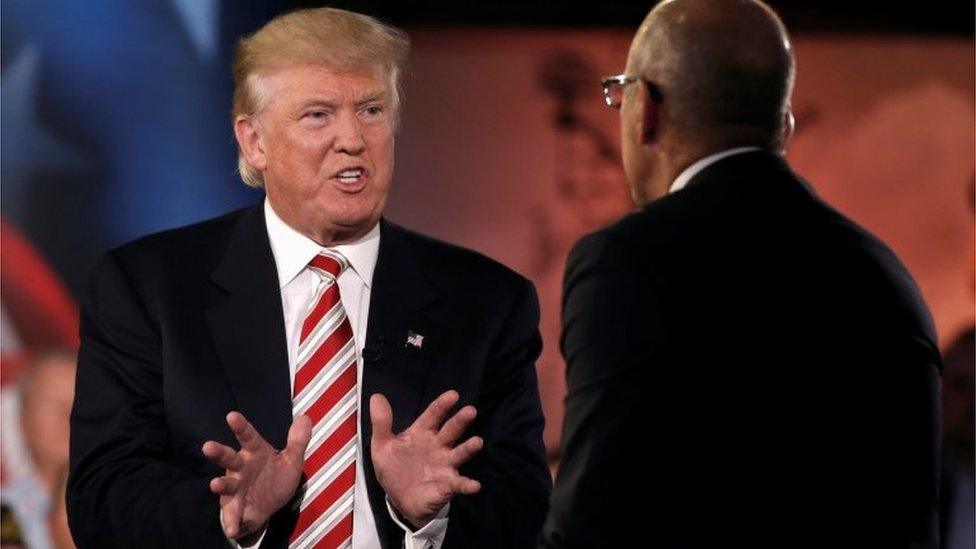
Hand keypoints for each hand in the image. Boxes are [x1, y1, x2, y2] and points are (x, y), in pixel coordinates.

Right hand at [202, 412, 311, 540]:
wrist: (270, 505)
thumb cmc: (275, 476)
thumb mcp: (291, 460)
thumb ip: (297, 441)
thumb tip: (305, 418)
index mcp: (255, 452)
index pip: (248, 437)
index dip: (240, 426)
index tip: (232, 416)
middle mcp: (241, 468)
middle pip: (229, 458)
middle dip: (218, 452)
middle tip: (207, 446)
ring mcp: (236, 489)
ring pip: (226, 485)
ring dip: (220, 485)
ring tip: (215, 485)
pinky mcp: (236, 508)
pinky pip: (233, 515)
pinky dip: (232, 522)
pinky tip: (233, 528)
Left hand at [370, 390, 482, 528]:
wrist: (398, 499)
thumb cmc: (394, 468)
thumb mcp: (382, 446)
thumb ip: (381, 423)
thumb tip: (376, 397)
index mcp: (422, 433)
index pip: (433, 415)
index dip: (442, 405)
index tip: (453, 395)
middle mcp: (438, 446)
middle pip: (451, 430)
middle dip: (460, 420)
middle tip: (470, 411)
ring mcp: (445, 465)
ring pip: (459, 453)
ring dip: (468, 447)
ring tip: (477, 442)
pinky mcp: (447, 485)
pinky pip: (459, 484)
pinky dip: (467, 484)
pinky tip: (474, 485)